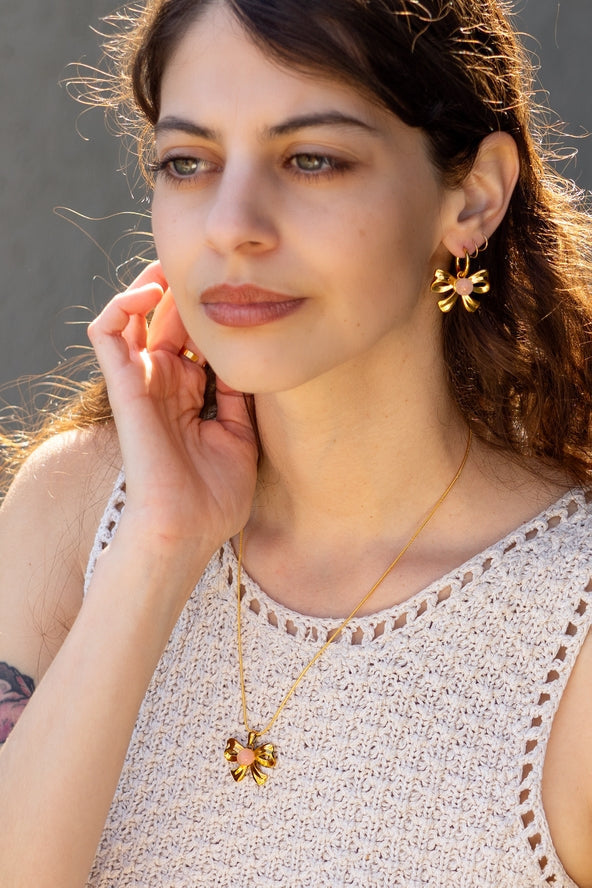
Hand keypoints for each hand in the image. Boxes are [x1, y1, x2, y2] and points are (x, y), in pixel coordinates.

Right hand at [87, 261, 257, 559]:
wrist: (188, 530)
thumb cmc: (214, 497)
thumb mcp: (240, 438)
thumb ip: (238, 398)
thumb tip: (247, 362)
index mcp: (190, 395)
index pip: (195, 339)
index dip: (210, 311)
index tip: (238, 285)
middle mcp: (165, 384)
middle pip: (170, 321)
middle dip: (187, 291)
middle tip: (210, 264)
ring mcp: (143, 383)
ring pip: (136, 317)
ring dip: (152, 286)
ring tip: (174, 265)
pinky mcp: (123, 386)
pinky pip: (108, 332)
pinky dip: (123, 305)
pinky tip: (151, 291)